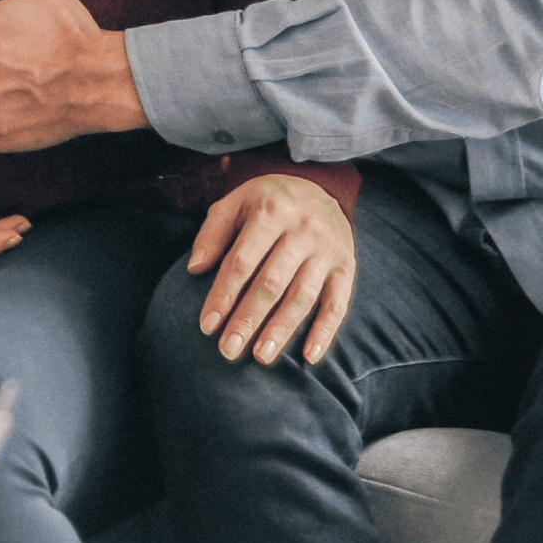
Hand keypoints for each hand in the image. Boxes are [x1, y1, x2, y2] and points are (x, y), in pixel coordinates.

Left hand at [191, 173, 354, 365]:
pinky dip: (325, 331)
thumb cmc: (268, 202)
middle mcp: (302, 230)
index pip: (242, 261)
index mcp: (270, 212)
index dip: (223, 295)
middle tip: (228, 350)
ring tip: (261, 356)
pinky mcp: (347, 265)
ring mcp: (327, 249)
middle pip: (271, 283)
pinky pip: (338, 303)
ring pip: (302, 296)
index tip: (207, 325)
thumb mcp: (236, 202)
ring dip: (281, 329)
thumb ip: (213, 233)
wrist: (319, 186)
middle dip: (248, 319)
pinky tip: (309, 356)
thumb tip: (195, 268)